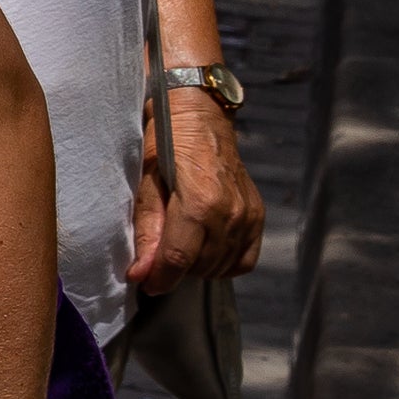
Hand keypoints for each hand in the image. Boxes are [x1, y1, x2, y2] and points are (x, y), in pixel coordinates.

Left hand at [131, 88, 265, 283]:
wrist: (200, 115)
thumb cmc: (164, 141)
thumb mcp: (145, 181)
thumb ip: (146, 229)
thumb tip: (141, 272)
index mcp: (199, 203)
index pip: (179, 258)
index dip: (158, 277)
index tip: (143, 284)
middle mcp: (230, 213)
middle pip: (200, 266)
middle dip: (174, 271)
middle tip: (154, 261)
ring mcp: (248, 215)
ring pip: (222, 266)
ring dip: (196, 268)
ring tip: (176, 251)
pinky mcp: (257, 215)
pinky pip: (245, 259)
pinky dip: (224, 263)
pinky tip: (204, 252)